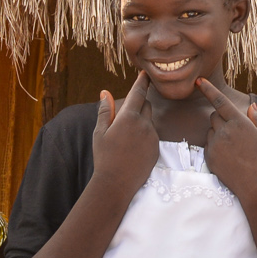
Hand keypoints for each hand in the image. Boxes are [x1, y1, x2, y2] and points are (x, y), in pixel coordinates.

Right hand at [92, 74, 160, 193]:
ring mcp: (152, 137)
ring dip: (140, 123)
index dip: (142, 81)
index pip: (139, 92)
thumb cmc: (104, 157)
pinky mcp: (157, 148)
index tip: (146, 74)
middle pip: (146, 105)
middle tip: (125, 118)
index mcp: (128, 117)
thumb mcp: (99, 132)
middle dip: (138, 105)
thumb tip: (105, 93)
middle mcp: (144, 124)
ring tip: (125, 141)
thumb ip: (105, 111)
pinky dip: (144, 137)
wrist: (116, 183)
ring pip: (149, 122)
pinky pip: (152, 136)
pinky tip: (132, 150)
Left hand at [196, 80, 256, 201]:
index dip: (208, 89)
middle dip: (221, 119)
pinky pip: (208, 146)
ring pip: (210, 132)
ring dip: (218, 134)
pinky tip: (229, 158)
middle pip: (213, 116)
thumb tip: (251, 106)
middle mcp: (224, 131)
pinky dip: (215, 147)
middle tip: (234, 132)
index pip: (220, 101)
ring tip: (234, 149)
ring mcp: (215, 145)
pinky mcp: (209, 158)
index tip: (198, 81)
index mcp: (239, 123)